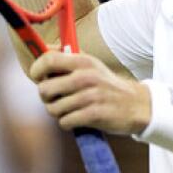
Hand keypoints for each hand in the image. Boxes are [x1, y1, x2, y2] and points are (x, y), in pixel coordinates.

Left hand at [29, 49, 150, 133]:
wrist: (136, 104)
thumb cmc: (107, 85)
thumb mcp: (92, 65)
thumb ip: (68, 58)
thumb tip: (44, 49)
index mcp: (83, 61)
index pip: (48, 60)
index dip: (36, 70)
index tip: (38, 78)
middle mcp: (86, 76)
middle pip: (45, 89)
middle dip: (46, 98)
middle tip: (55, 98)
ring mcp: (90, 96)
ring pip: (53, 109)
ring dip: (58, 113)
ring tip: (70, 109)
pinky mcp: (94, 114)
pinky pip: (65, 122)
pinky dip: (68, 123)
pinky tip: (78, 118)